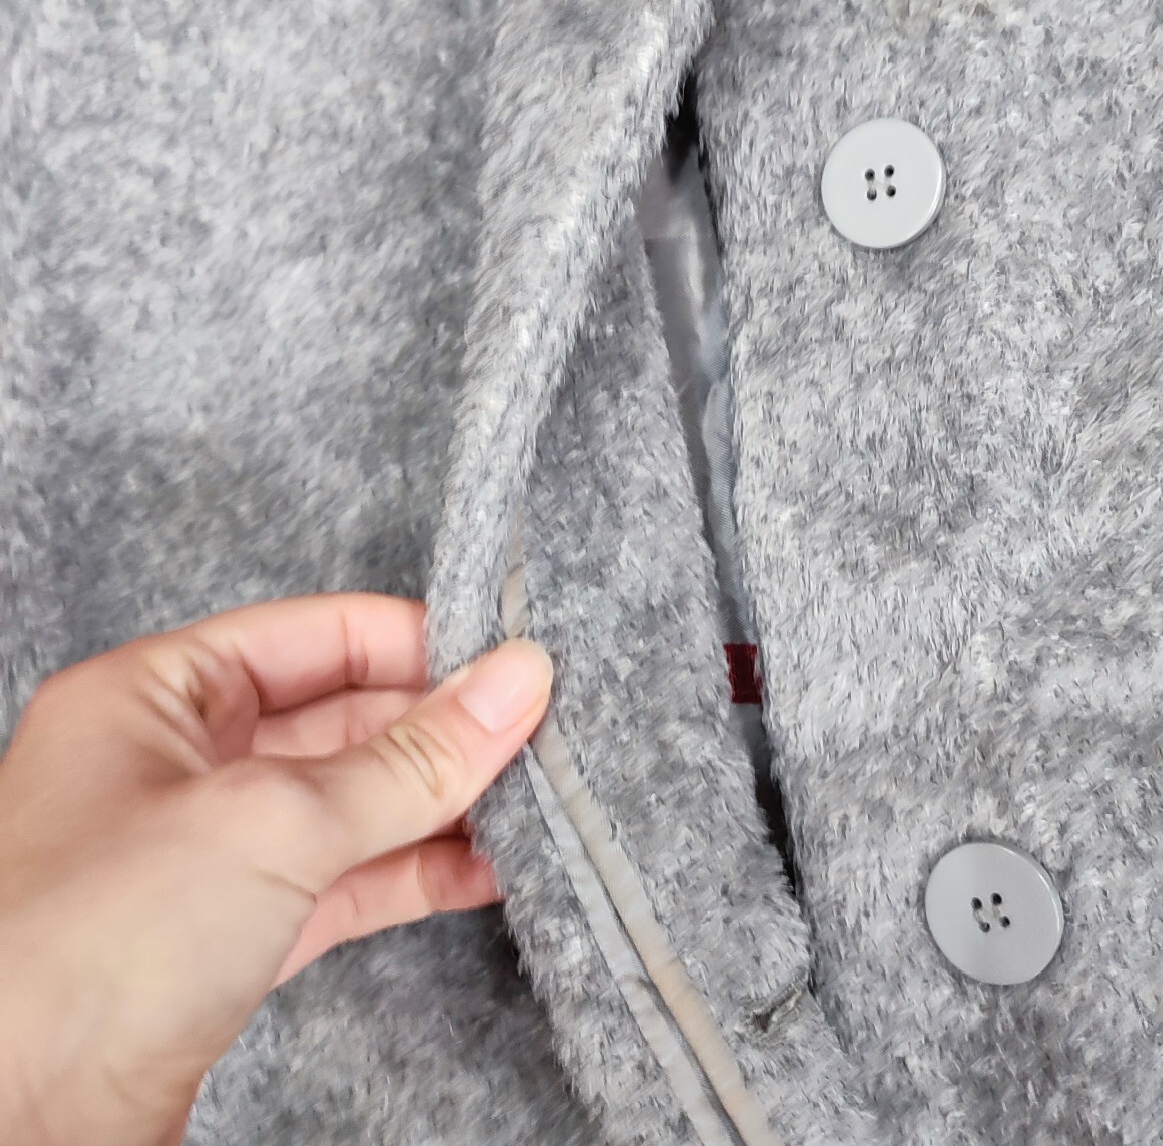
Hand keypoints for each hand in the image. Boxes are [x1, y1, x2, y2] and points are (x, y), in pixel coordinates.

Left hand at [0, 594, 551, 1145]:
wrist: (4, 1134)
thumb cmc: (81, 952)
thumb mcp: (271, 821)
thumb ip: (408, 758)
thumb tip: (515, 682)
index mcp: (153, 696)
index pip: (316, 633)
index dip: (418, 642)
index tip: (511, 662)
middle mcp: (176, 765)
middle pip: (341, 718)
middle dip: (440, 728)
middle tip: (542, 733)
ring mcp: (202, 858)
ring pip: (349, 806)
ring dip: (440, 805)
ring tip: (534, 800)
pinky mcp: (228, 942)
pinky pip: (343, 885)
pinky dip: (416, 875)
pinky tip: (487, 869)